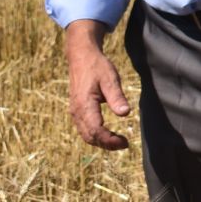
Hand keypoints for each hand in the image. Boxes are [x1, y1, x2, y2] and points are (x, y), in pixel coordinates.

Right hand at [66, 35, 130, 150]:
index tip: (125, 142)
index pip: (95, 131)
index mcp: (84, 105)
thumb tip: (125, 113)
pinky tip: (109, 134)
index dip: (109, 140)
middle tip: (125, 144)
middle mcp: (76, 111)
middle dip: (107, 144)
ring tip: (119, 142)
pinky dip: (96, 135)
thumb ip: (116, 97)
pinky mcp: (77, 110)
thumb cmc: (97, 67)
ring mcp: (75, 111)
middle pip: (90, 137)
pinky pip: (84, 129)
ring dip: (102, 141)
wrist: (81, 57)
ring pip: (86, 135)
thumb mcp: (110, 79)